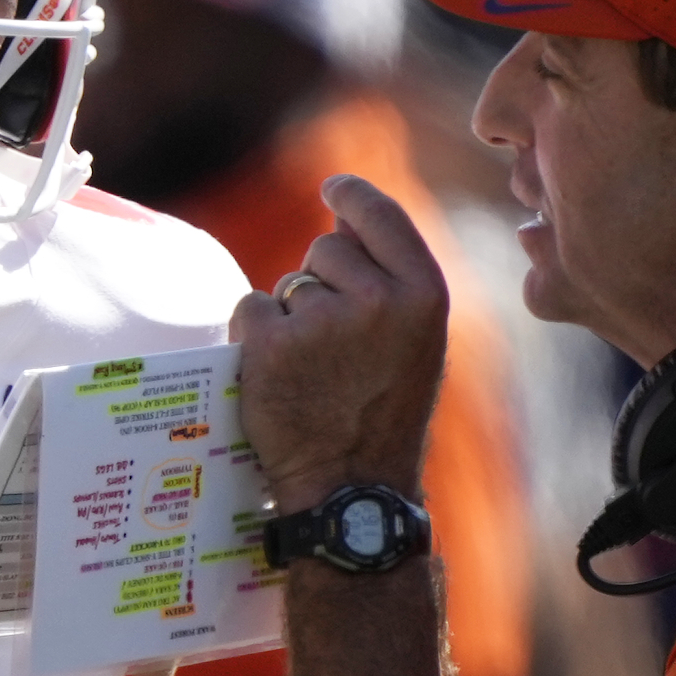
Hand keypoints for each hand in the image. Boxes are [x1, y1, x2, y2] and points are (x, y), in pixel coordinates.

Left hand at [231, 176, 449, 507]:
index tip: (332, 187)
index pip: (381, 216)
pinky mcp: (271, 343)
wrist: (352, 488)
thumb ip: (390, 282)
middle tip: (334, 347)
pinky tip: (277, 374)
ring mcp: (323, 321)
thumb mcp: (415, 344)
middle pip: (324, 248)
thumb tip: (341, 217)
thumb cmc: (383, 415)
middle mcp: (380, 301)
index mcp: (425, 296)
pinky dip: (254, 336)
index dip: (352, 195)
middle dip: (319, 281)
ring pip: (286, 284)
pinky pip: (250, 307)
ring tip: (311, 371)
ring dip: (289, 316)